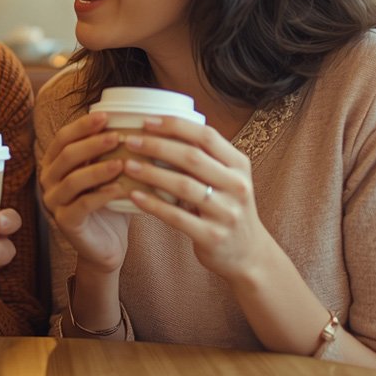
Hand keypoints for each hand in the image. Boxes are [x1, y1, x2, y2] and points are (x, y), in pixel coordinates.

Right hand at [39, 112, 129, 274]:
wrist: (108, 243)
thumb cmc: (110, 202)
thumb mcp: (108, 172)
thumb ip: (111, 150)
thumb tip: (134, 119)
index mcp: (55, 162)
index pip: (63, 138)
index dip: (82, 125)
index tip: (106, 116)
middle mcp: (49, 180)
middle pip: (67, 156)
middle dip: (92, 144)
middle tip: (117, 137)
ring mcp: (54, 202)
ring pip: (73, 181)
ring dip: (98, 169)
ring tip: (122, 163)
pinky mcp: (65, 222)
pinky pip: (82, 205)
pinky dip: (102, 195)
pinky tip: (120, 189)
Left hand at [122, 117, 271, 281]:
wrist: (248, 254)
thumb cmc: (227, 208)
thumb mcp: (227, 179)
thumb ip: (204, 158)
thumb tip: (163, 129)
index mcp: (239, 165)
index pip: (207, 136)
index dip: (175, 126)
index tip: (147, 121)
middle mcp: (237, 186)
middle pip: (192, 158)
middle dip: (157, 146)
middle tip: (130, 141)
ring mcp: (227, 212)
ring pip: (183, 186)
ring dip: (151, 173)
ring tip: (127, 166)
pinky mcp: (212, 236)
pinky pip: (177, 217)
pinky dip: (153, 204)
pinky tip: (133, 196)